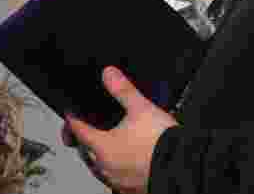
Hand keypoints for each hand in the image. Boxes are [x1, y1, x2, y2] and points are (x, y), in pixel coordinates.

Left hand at [62, 66, 177, 193]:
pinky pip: (113, 181)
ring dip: (96, 158)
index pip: (78, 130)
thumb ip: (123, 90)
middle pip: (84, 152)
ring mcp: (116, 182)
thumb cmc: (161, 142)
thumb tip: (108, 73)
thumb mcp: (142, 109)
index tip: (70, 113)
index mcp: (102, 147)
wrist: (183, 167)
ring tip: (102, 148)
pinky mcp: (129, 190)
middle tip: (82, 130)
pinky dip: (113, 171)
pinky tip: (122, 165)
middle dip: (82, 140)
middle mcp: (105, 168)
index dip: (72, 119)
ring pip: (97, 169)